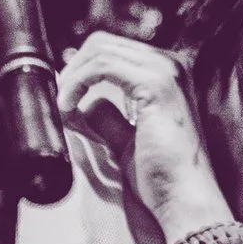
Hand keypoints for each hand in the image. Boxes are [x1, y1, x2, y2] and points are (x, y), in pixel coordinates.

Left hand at [56, 32, 234, 242]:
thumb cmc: (162, 178)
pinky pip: (102, 66)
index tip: (63, 96)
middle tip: (57, 101)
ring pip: (99, 50)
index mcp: (168, 73)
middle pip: (103, 43)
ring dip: (72, 77)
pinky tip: (68, 108)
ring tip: (62, 107)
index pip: (112, 50)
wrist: (184, 200)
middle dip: (72, 70)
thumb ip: (108, 117)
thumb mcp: (127, 140)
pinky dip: (77, 84)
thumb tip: (83, 102)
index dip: (80, 70)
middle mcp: (171, 64)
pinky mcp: (156, 83)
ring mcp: (166, 70)